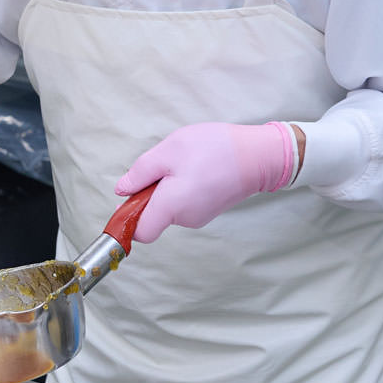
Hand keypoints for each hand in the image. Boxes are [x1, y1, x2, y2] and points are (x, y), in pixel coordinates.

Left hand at [114, 122, 295, 242]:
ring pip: (168, 207)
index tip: (125, 200)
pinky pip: (184, 203)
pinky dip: (182, 188)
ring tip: (184, 163)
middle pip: (152, 216)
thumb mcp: (167, 152)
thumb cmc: (214, 149)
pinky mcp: (209, 209)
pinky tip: (195, 167)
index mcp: (170, 207)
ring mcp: (199, 216)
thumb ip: (140, 173)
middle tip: (162, 166)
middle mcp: (185, 219)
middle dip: (148, 194)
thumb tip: (121, 190)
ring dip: (166, 188)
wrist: (260, 155)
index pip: (139, 233)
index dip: (127, 220)